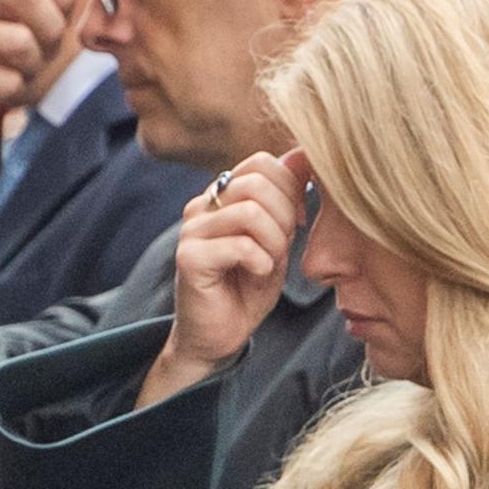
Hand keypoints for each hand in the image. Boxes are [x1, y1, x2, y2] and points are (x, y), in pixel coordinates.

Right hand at [146, 149, 307, 404]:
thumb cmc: (249, 287)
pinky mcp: (188, 258)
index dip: (291, 189)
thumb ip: (287, 199)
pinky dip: (262, 262)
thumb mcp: (278, 238)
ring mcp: (191, 230)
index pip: (262, 163)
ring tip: (270, 263)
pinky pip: (241, 245)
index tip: (298, 221)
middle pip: (258, 184)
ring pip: (251, 212)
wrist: (219, 336)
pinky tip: (258, 274)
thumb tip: (300, 153)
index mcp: (222, 194)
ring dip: (275, 243)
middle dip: (285, 218)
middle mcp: (202, 205)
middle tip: (284, 248)